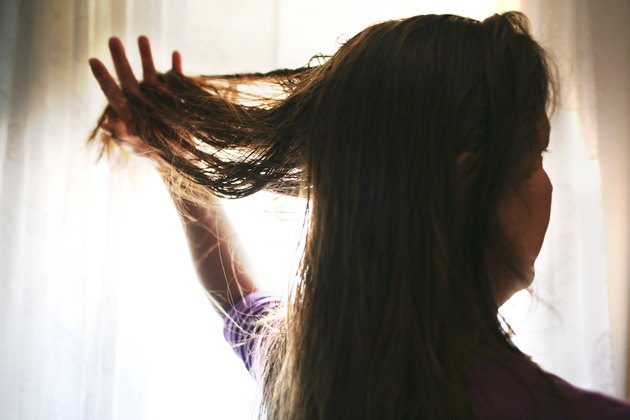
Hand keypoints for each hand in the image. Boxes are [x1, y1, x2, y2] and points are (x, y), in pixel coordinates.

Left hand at [88, 36, 182, 156]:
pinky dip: (176, 67)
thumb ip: (120, 135)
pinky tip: (175, 54)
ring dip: (146, 56)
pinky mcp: (176, 98)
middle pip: (127, 76)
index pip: (112, 91)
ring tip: (142, 37)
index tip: (92, 59)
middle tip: (112, 39)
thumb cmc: (152, 153)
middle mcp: (140, 100)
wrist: (177, 157)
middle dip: (120, 58)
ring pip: (150, 72)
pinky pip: (176, 79)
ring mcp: (158, 97)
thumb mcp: (135, 146)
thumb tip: (104, 125)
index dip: (102, 76)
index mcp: (127, 111)